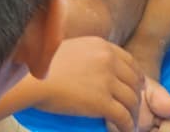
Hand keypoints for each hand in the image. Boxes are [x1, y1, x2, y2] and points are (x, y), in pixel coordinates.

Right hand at [26, 36, 145, 131]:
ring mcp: (107, 81)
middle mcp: (109, 61)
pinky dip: (128, 125)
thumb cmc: (41, 66)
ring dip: (135, 114)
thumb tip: (88, 64)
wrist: (32, 79)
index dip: (135, 77)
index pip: (130, 62)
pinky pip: (123, 116)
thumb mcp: (71, 48)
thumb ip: (86, 54)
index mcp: (102, 46)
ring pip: (132, 99)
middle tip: (135, 108)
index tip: (135, 87)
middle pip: (134, 80)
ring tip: (132, 123)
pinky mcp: (101, 102)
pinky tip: (127, 131)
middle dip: (137, 96)